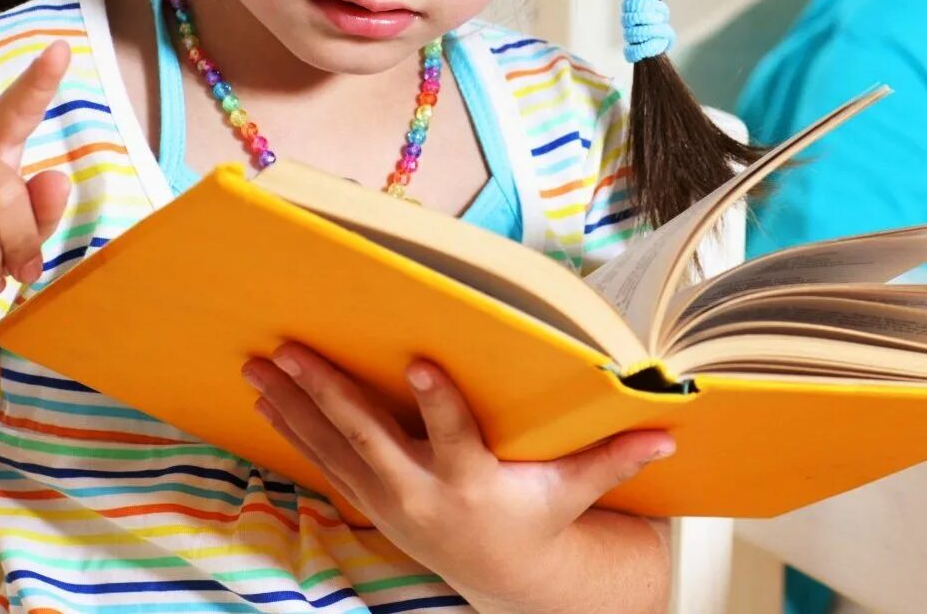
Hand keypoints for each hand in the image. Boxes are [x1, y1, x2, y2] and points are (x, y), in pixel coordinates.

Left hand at [243, 344, 674, 605]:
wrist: (498, 576)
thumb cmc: (535, 517)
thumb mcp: (573, 492)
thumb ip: (614, 458)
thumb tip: (669, 430)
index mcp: (474, 481)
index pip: (455, 437)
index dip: (437, 402)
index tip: (417, 361)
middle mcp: (422, 490)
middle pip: (369, 437)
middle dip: (328, 393)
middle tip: (291, 351)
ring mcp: (388, 497)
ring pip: (332, 447)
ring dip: (291, 405)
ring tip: (257, 364)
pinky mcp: (369, 499)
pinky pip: (322, 461)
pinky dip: (291, 429)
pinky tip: (262, 396)